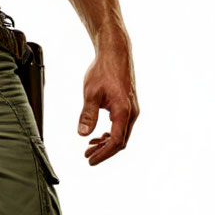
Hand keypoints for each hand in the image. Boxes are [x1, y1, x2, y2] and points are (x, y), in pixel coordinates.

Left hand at [77, 37, 138, 165]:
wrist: (115, 54)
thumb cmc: (103, 70)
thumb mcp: (91, 93)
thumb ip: (87, 115)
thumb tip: (82, 134)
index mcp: (123, 111)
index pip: (115, 141)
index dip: (103, 153)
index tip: (90, 160)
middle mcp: (131, 112)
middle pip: (120, 141)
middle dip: (104, 151)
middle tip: (87, 155)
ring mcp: (132, 109)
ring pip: (121, 134)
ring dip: (106, 143)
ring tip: (89, 146)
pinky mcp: (128, 106)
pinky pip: (121, 126)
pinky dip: (110, 133)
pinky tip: (97, 134)